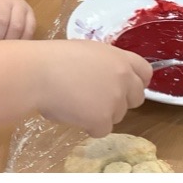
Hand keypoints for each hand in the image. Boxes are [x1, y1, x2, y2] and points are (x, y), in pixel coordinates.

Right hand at [30, 38, 152, 134]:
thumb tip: (106, 80)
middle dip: (121, 102)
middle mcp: (124, 78)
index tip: (127, 88)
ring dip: (102, 114)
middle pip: (136, 98)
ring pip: (118, 115)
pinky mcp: (103, 119)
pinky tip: (73, 114)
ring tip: (77, 104)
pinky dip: (89, 127)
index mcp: (120, 58)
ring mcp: (115, 100)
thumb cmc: (53, 59)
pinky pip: (102, 130)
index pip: (145, 73)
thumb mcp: (88, 52)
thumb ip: (105, 65)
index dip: (137, 82)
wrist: (37, 73)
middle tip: (98, 101)